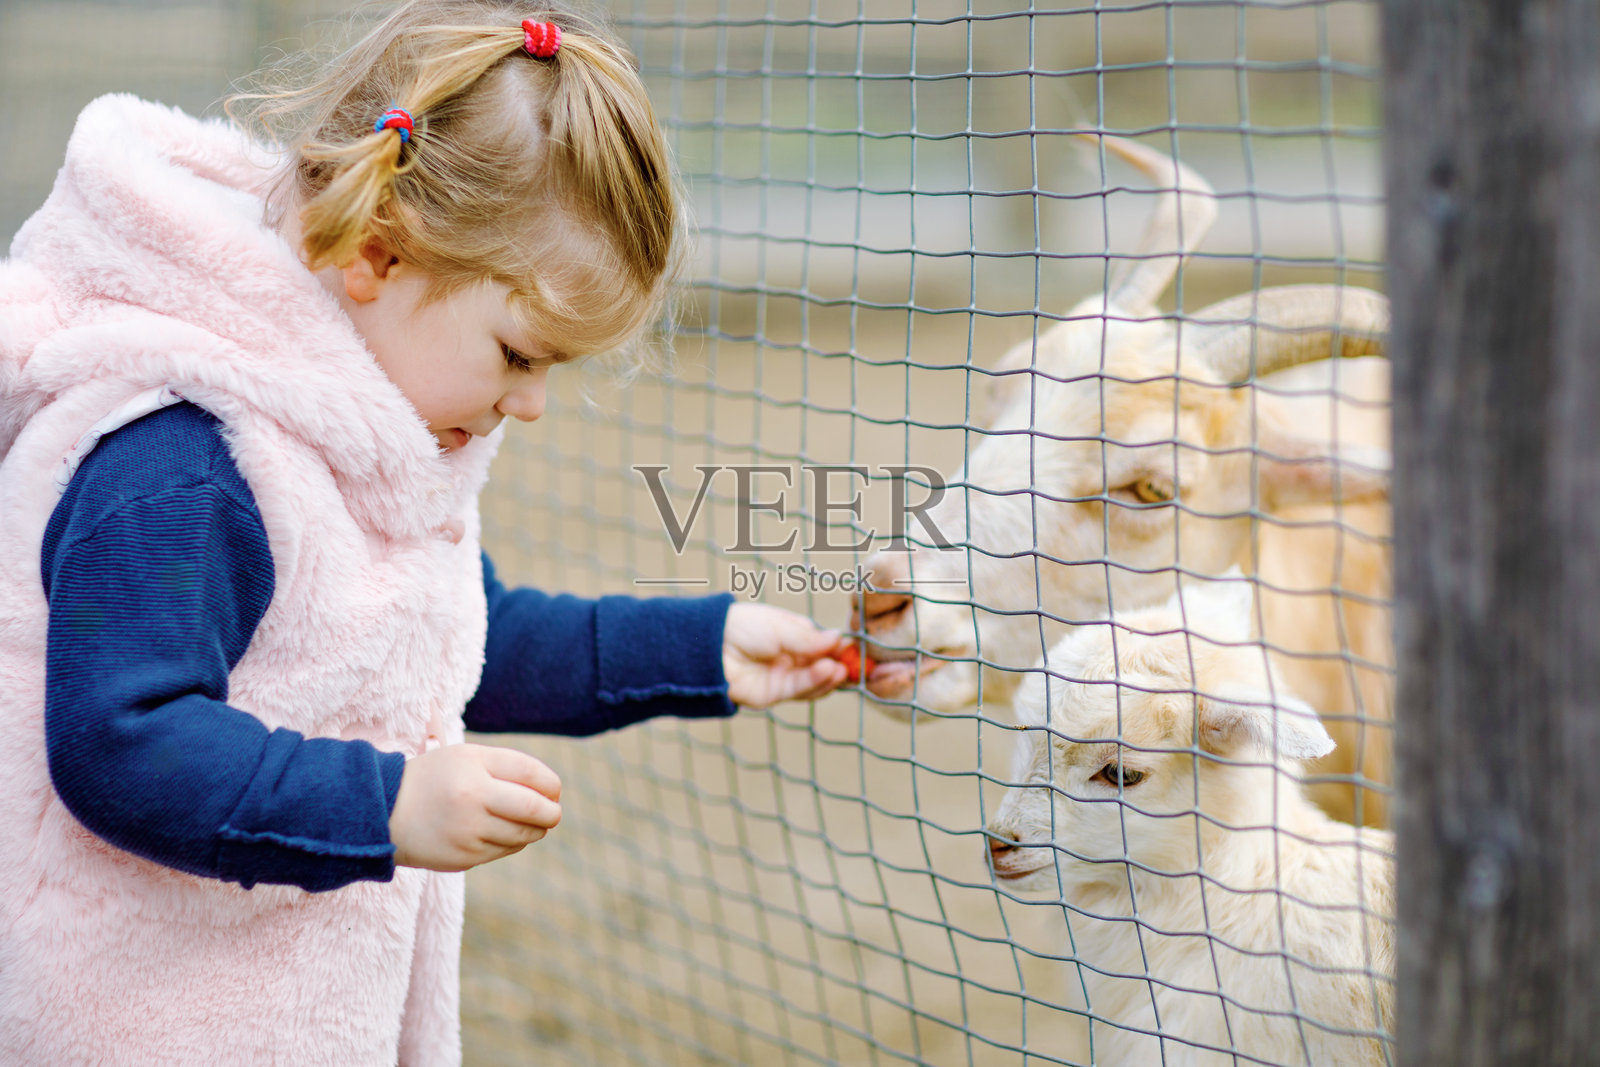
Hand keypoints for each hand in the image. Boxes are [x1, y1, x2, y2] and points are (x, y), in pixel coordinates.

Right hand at [389, 743, 561, 871]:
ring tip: (533, 824)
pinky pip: (504, 850)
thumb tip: (552, 791)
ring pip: (523, 834)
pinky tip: (505, 834)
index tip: (554, 790)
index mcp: (473, 764)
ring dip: (536, 830)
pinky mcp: (464, 856)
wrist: (384, 813)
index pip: (530, 772)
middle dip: (552, 812)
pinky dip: (513, 843)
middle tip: (554, 813)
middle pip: (534, 808)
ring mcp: (468, 830)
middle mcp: (471, 796)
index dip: (550, 784)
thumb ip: (506, 768)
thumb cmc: (434, 780)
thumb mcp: (465, 759)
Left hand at [722, 602, 848, 707]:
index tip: (857, 648)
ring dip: (830, 676)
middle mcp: (791, 657)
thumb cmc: (741, 627)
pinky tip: (828, 672)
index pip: (823, 643)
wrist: (708, 648)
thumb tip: (840, 638)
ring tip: (840, 669)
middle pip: (823, 665)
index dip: (840, 647)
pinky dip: (817, 683)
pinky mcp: (775, 694)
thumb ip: (809, 638)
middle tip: (856, 664)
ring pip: (816, 682)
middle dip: (840, 665)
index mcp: (792, 635)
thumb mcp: (780, 627)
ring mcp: (784, 676)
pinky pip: (802, 691)